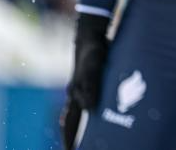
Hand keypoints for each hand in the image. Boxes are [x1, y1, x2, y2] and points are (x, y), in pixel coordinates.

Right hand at [61, 13, 110, 148]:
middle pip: (72, 120)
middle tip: (79, 148)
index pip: (69, 123)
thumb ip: (91, 87)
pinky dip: (98, 109)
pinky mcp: (94, 81)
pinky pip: (95, 99)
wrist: (93, 36)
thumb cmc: (92, 52)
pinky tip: (106, 112)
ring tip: (94, 137)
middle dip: (74, 135)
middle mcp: (78, 94)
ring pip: (84, 110)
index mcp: (75, 95)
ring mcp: (85, 88)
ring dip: (87, 124)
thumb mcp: (93, 69)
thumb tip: (90, 110)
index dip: (69, 138)